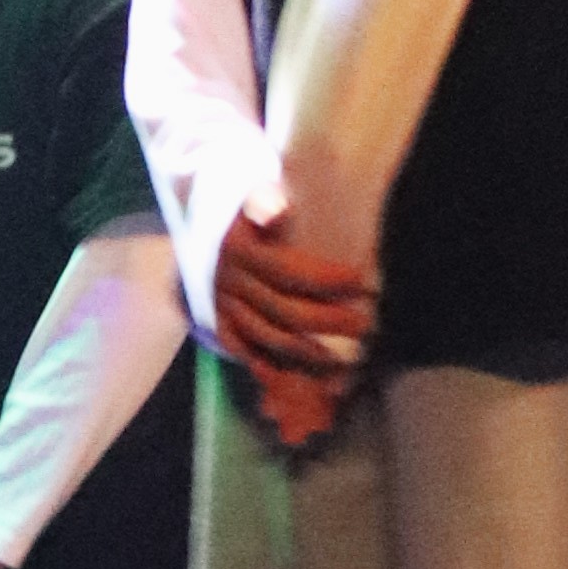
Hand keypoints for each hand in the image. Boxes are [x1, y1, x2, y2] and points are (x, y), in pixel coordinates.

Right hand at [212, 173, 373, 423]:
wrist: (201, 226)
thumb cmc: (246, 210)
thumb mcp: (253, 194)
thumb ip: (266, 200)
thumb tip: (279, 209)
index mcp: (237, 248)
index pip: (288, 271)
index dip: (328, 279)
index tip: (362, 281)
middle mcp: (227, 281)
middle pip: (284, 310)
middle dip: (330, 321)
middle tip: (366, 324)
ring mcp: (221, 306)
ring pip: (268, 337)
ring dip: (310, 350)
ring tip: (347, 354)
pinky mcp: (218, 323)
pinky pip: (245, 351)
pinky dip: (273, 365)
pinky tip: (306, 375)